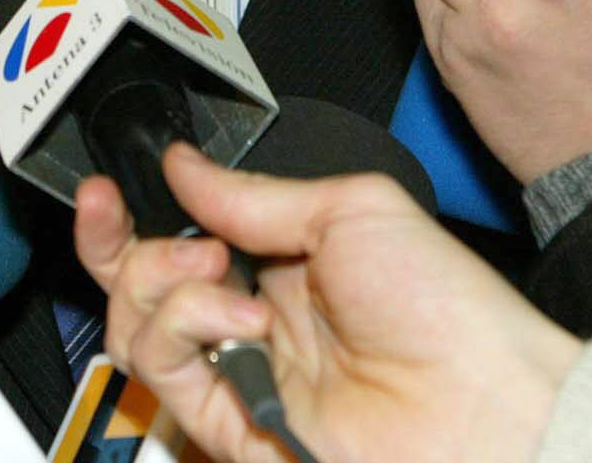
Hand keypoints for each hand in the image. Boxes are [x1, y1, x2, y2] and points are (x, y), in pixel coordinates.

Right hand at [73, 144, 578, 462]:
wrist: (482, 402)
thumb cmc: (446, 305)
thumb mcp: (350, 208)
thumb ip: (252, 194)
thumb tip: (182, 165)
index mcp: (285, 260)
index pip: (182, 235)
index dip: (136, 213)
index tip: (109, 187)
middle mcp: (255, 317)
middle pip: (140, 284)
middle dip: (116, 242)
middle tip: (122, 211)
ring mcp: (243, 373)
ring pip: (139, 327)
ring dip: (158, 280)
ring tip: (217, 271)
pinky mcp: (235, 427)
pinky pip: (168, 374)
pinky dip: (185, 329)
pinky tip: (236, 317)